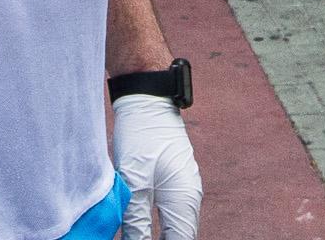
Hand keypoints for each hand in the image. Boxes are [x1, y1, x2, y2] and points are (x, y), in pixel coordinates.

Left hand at [112, 93, 200, 239]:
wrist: (148, 98)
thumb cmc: (141, 135)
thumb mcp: (134, 180)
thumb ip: (136, 219)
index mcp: (184, 199)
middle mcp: (190, 197)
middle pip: (180, 236)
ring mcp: (185, 188)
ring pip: (176, 227)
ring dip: (161, 238)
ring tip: (138, 237)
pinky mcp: (175, 181)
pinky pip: (172, 214)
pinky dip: (161, 227)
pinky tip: (142, 229)